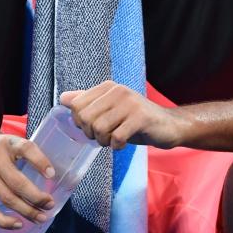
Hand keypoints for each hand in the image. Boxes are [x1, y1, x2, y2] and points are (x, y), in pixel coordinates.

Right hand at [0, 129, 55, 229]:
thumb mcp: (13, 142)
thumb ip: (29, 154)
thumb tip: (50, 175)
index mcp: (7, 143)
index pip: (26, 149)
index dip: (40, 162)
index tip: (52, 174)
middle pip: (17, 182)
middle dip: (36, 197)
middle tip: (50, 204)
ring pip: (7, 198)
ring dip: (26, 211)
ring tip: (40, 217)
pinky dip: (4, 221)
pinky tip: (19, 224)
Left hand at [60, 81, 183, 149]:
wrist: (168, 125)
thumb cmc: (135, 120)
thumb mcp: (110, 109)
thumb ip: (88, 103)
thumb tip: (63, 98)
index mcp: (108, 87)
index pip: (76, 105)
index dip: (80, 122)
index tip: (93, 128)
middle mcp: (118, 91)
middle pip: (85, 117)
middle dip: (91, 133)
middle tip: (103, 137)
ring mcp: (130, 103)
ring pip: (99, 128)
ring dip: (104, 141)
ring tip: (113, 140)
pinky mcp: (140, 118)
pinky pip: (116, 137)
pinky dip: (116, 145)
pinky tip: (123, 143)